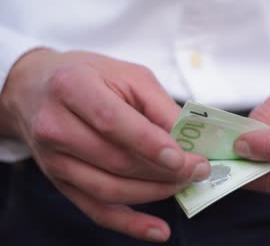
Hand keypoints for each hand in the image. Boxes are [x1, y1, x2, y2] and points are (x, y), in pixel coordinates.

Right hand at [0, 49, 210, 241]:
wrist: (35, 89)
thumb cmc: (88, 76)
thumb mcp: (127, 75)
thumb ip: (159, 105)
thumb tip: (189, 139)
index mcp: (73, 88)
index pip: (113, 123)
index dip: (151, 145)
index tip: (184, 158)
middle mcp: (55, 126)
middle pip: (115, 161)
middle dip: (164, 172)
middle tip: (198, 170)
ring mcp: (54, 160)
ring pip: (110, 190)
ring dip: (155, 192)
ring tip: (184, 185)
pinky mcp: (61, 182)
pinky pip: (97, 210)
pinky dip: (131, 223)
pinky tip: (159, 230)